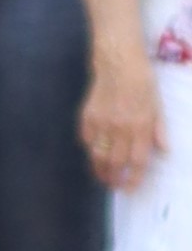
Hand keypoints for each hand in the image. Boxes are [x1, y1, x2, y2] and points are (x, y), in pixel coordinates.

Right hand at [83, 42, 166, 191]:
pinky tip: (94, 151)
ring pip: (97, 156)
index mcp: (140, 126)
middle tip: (114, 185)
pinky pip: (87, 140)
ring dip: (99, 170)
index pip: (137, 161)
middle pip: (115, 163)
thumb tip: (164, 150)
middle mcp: (120, 128)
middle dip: (114, 179)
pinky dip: (90, 149)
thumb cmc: (142, 81)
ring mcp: (102, 124)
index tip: (129, 188)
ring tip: (102, 176)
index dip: (133, 178)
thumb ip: (159, 129)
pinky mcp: (87, 118)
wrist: (118, 62)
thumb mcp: (157, 104)